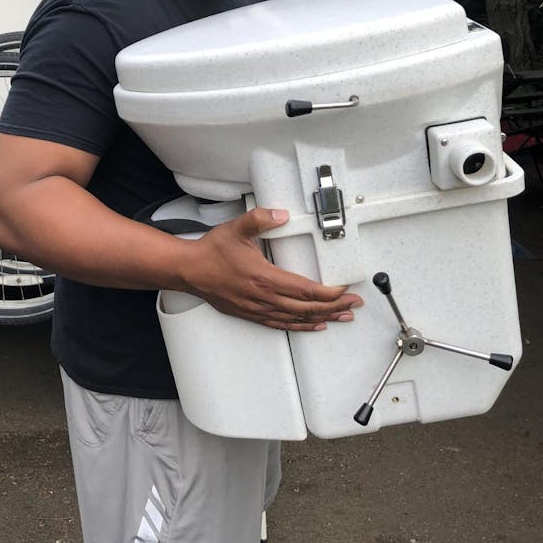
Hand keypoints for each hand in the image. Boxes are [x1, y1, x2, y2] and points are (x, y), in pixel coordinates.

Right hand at [178, 207, 362, 331]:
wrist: (188, 270)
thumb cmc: (212, 251)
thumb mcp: (237, 228)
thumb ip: (260, 219)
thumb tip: (282, 215)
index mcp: (264, 278)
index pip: (305, 290)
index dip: (329, 293)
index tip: (345, 290)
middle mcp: (263, 298)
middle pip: (306, 308)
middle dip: (334, 307)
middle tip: (354, 305)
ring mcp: (257, 309)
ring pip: (296, 319)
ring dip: (322, 319)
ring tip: (342, 317)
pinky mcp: (250, 314)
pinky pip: (280, 325)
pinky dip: (300, 327)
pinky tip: (312, 326)